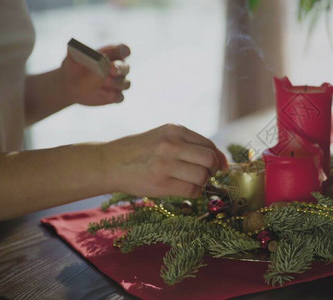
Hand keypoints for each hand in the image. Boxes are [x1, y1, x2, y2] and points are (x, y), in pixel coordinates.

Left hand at [61, 44, 130, 105]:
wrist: (70, 86)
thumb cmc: (73, 68)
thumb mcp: (72, 58)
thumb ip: (75, 51)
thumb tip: (76, 47)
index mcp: (111, 55)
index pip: (122, 50)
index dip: (124, 50)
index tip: (123, 51)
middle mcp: (118, 68)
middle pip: (125, 68)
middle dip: (120, 68)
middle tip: (112, 69)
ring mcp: (118, 83)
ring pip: (125, 83)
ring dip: (117, 83)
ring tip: (105, 81)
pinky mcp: (115, 96)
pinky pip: (119, 97)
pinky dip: (114, 96)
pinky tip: (103, 93)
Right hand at [102, 124, 228, 197]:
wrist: (110, 163)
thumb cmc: (141, 151)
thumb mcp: (164, 137)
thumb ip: (190, 144)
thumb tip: (222, 160)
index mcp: (175, 130)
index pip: (209, 145)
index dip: (217, 158)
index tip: (218, 166)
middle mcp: (172, 144)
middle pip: (210, 159)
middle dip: (212, 170)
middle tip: (205, 175)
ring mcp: (166, 164)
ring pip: (202, 176)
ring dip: (202, 182)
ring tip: (192, 182)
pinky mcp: (161, 183)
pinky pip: (191, 190)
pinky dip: (194, 192)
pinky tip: (184, 189)